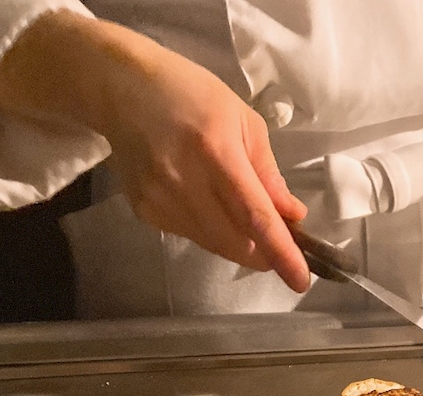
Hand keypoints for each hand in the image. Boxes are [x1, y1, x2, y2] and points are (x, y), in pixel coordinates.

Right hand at [0, 12, 310, 291]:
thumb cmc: (191, 95)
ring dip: (240, 243)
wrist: (121, 88)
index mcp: (215, 151)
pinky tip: (207, 204)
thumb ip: (269, 174)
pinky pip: (192, 236)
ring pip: (214, 245)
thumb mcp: (243, 121)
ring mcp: (159, 200)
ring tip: (247, 221)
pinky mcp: (145, 212)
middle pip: (235, 242)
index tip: (301, 280)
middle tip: (282, 248)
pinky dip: (212, 231)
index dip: (281, 252)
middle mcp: (184, 182)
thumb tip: (293, 216)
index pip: (254, 216)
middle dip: (265, 255)